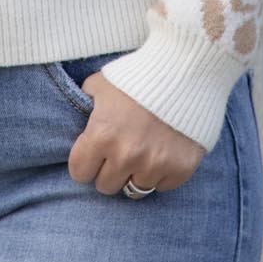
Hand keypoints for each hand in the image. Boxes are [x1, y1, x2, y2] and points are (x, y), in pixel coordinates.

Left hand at [66, 70, 206, 195]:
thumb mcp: (100, 84)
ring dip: (135, 173)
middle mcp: (126, 156)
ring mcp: (155, 165)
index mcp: (101, 135)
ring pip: (134, 189)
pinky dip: (161, 173)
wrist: (184, 72)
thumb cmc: (136, 76)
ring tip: (142, 152)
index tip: (93, 155)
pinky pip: (162, 186)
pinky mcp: (180, 169)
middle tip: (119, 152)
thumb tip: (78, 120)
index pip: (80, 173)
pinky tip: (162, 153)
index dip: (85, 163)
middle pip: (106, 186)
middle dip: (109, 170)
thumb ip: (85, 105)